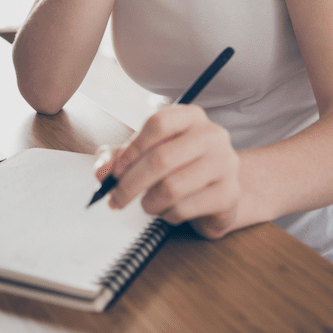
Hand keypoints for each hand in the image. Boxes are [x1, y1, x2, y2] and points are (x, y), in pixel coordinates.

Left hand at [93, 104, 241, 237]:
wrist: (219, 193)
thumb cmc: (179, 169)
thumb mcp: (147, 155)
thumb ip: (120, 158)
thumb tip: (102, 171)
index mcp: (191, 117)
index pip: (158, 123)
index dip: (132, 149)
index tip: (115, 171)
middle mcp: (212, 135)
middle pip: (162, 158)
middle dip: (130, 184)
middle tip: (116, 200)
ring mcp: (225, 163)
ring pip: (172, 187)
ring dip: (149, 203)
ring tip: (147, 205)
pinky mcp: (230, 194)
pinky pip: (185, 208)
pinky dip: (168, 215)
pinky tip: (170, 212)